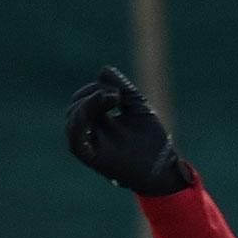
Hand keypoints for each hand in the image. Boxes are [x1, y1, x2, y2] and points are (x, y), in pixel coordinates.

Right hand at [65, 66, 190, 194]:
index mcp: (99, 119)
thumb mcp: (138, 106)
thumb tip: (104, 70)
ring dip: (86, 105)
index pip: (84, 98)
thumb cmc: (153, 140)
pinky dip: (78, 126)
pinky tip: (90, 114)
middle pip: (76, 106)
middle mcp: (92, 131)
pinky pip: (75, 142)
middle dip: (92, 95)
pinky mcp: (92, 159)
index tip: (118, 92)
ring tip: (108, 99)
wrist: (165, 167)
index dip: (95, 89)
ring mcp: (90, 145)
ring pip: (73, 120)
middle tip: (116, 96)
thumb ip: (123, 88)